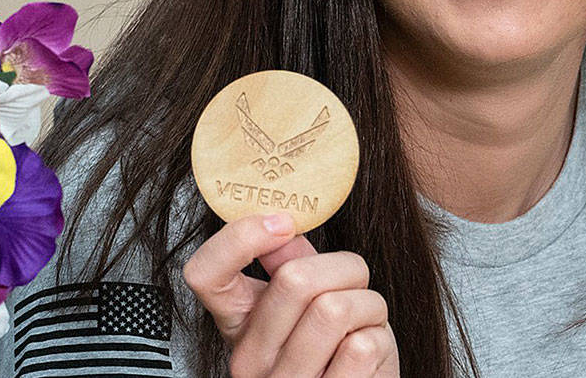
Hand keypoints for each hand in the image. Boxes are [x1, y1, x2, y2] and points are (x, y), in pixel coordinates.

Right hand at [183, 211, 399, 376]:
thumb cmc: (337, 348)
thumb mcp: (307, 303)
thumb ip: (293, 264)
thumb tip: (282, 224)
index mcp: (240, 324)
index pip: (205, 274)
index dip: (240, 237)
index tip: (283, 224)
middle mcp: (249, 361)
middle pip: (294, 278)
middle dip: (344, 267)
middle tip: (353, 284)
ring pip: (335, 309)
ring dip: (368, 304)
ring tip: (363, 322)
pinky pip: (362, 345)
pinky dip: (380, 337)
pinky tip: (369, 352)